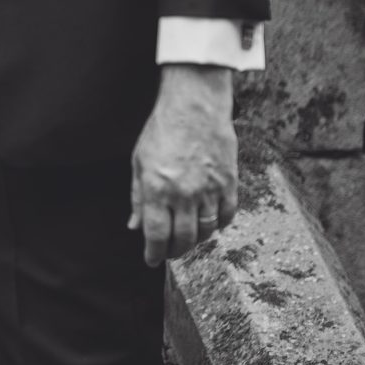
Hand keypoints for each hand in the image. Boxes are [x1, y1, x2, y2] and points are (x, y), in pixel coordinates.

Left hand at [129, 65, 238, 267]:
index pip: (156, 234)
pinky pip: (227, 215)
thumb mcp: (139, 162)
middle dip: (174, 250)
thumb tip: (135, 226)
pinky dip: (218, 224)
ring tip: (188, 238)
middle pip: (183, 238)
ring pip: (206, 230)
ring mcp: (209, 189)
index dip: (154, 252)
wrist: (194, 105)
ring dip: (196, 240)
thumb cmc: (162, 129)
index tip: (152, 259)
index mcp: (157, 188)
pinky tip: (210, 223)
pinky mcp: (229, 182)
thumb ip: (137, 197)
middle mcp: (184, 193)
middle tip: (169, 251)